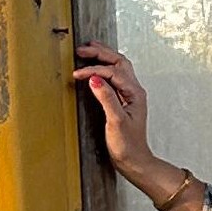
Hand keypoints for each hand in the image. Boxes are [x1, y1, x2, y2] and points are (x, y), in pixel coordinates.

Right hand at [74, 43, 160, 183]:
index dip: (94, 69)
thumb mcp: (116, 121)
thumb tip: (94, 78)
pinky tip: (95, 68)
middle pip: (118, 62)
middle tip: (82, 50)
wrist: (134, 160)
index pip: (113, 72)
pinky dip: (104, 68)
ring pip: (119, 67)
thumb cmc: (127, 145)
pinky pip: (115, 76)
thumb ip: (106, 98)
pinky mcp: (123, 100)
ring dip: (104, 57)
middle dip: (100, 53)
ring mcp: (129, 94)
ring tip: (89, 50)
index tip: (77, 73)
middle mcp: (134, 90)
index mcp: (134, 93)